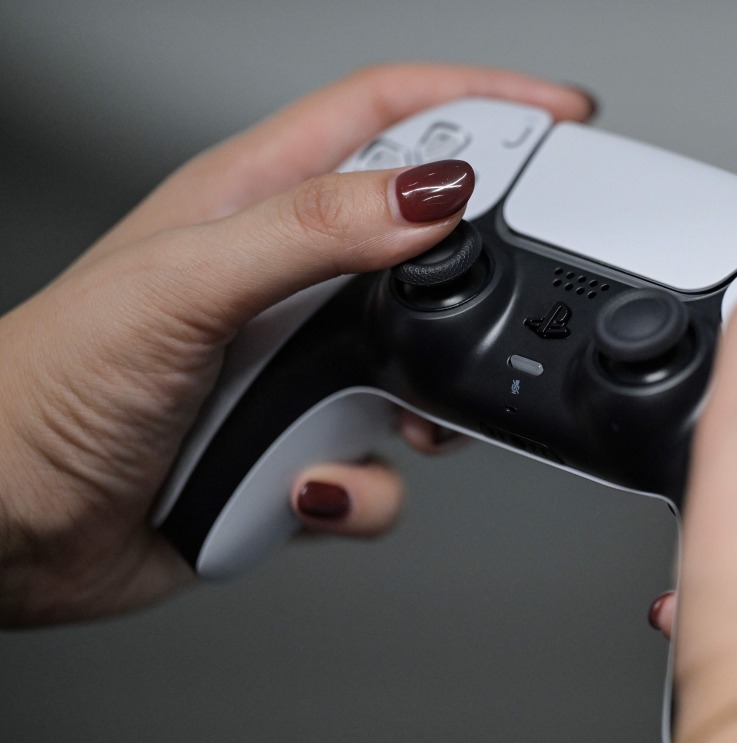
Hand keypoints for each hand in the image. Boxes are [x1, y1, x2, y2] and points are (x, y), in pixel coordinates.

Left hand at [0, 64, 593, 626]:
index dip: (478, 99)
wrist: (8, 528)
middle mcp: (289, 280)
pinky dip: (359, 486)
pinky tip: (306, 481)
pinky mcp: (305, 444)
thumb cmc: (48, 389)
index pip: (385, 115)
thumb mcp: (184, 284)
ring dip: (425, 406)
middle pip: (426, 243)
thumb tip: (430, 192)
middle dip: (473, 277)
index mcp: (254, 203)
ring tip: (388, 421)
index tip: (560, 114)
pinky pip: (382, 466)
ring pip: (422, 367)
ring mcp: (301, 366)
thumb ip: (313, 231)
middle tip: (506, 298)